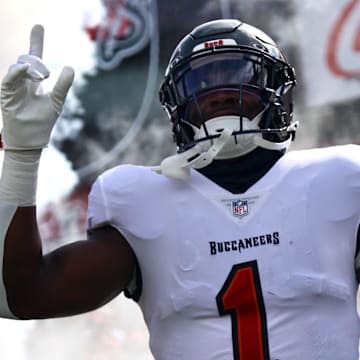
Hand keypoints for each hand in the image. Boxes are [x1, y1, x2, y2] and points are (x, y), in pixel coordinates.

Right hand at [0, 24, 74, 149]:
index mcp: (34, 82)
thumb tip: (70, 67)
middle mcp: (23, 82)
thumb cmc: (43, 122)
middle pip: (26, 59)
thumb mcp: (56, 101)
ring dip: (31, 68)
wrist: (31, 140)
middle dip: (36, 55)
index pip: (35, 58)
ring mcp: (14, 87)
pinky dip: (17, 73)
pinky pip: (9, 79)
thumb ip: (63, 86)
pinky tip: (26, 69)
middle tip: (47, 71)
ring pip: (19, 66)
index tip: (39, 26)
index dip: (37, 42)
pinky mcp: (6, 94)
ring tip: (41, 76)